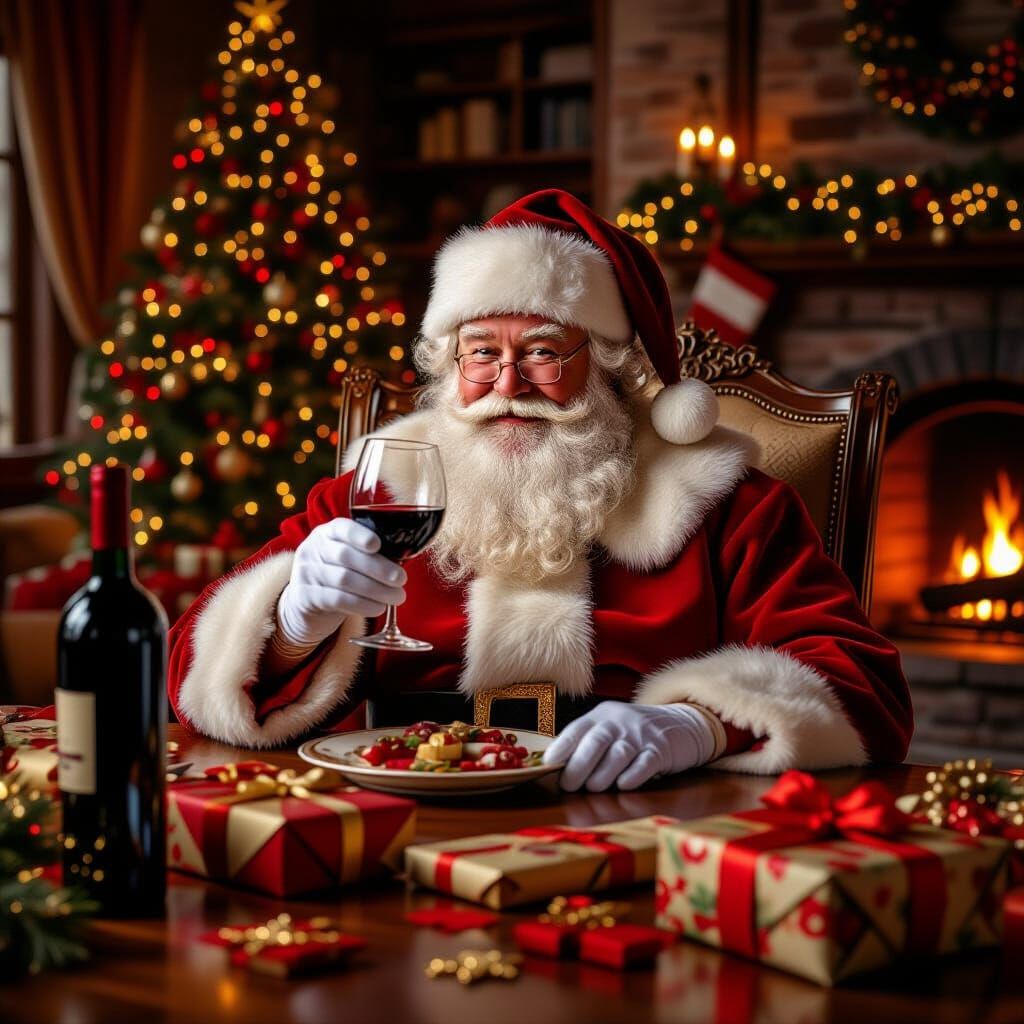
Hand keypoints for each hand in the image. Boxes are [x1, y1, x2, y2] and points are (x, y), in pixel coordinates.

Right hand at [276, 517, 406, 647]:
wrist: (307, 605)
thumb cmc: (339, 576)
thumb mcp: (348, 559)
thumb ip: (369, 554)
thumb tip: (404, 559)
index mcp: (327, 533)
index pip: (341, 528)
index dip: (359, 535)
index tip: (378, 545)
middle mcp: (313, 549)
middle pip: (346, 556)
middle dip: (378, 568)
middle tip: (401, 579)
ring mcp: (306, 573)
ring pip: (344, 579)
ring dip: (376, 589)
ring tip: (397, 597)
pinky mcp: (306, 597)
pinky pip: (338, 600)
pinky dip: (362, 605)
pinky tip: (378, 608)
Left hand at [542, 702, 716, 791]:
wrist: (682, 723)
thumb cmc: (636, 733)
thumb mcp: (611, 728)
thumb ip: (588, 744)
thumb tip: (558, 769)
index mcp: (603, 715)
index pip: (578, 728)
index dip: (562, 746)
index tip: (549, 764)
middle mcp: (621, 721)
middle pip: (596, 741)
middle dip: (579, 766)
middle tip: (569, 785)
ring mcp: (642, 734)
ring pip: (618, 754)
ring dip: (603, 775)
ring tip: (594, 788)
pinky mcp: (661, 749)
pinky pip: (645, 763)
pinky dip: (632, 776)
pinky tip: (623, 785)